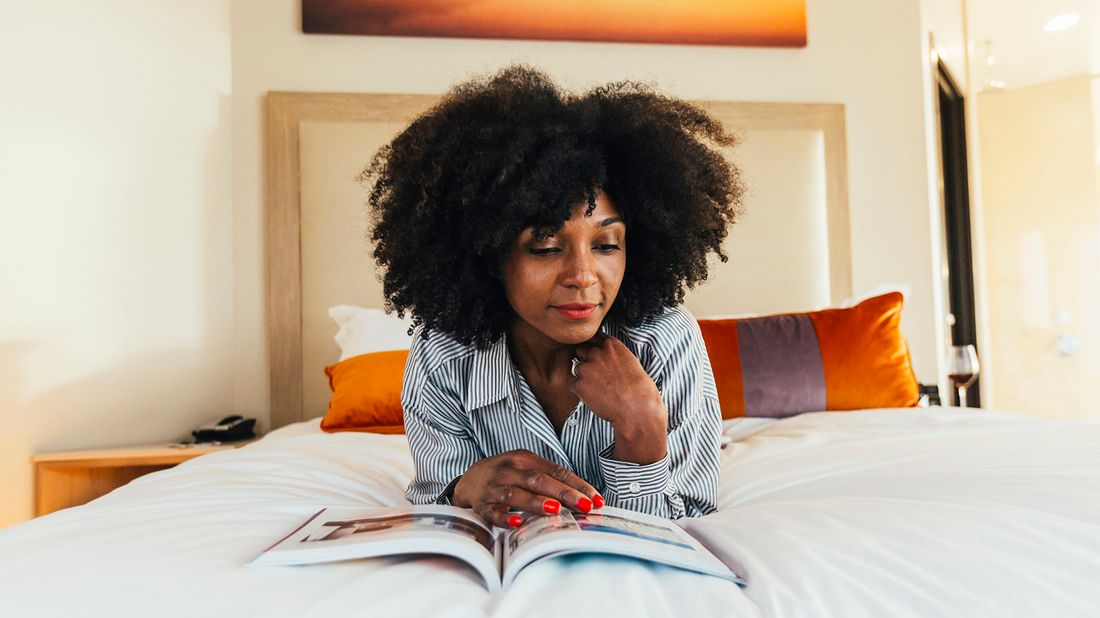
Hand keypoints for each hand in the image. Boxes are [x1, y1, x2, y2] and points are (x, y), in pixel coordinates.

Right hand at [452, 450, 602, 527]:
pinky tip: (518, 522)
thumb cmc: (507, 475)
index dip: (577, 485)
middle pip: (538, 481)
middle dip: (564, 493)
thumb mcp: (526, 468)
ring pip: (516, 495)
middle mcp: (509, 470)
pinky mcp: (481, 505)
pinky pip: (493, 512)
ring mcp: (494, 487)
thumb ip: (550, 479)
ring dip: (536, 502)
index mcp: (524, 459)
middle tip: (584, 506)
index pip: (556, 471)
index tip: (595, 499)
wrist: (468, 479)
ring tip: (555, 510)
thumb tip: (583, 496)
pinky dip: (505, 517)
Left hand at [569, 332, 667, 432]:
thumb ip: (614, 356)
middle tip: (595, 373)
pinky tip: (593, 396)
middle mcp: (597, 353)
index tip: (595, 353)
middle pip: (581, 350)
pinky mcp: (579, 384)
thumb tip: (606, 359)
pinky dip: (579, 390)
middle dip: (586, 359)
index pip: (594, 337)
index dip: (593, 346)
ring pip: (577, 368)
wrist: (637, 409)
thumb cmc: (640, 390)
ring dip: (583, 376)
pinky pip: (572, 383)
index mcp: (611, 345)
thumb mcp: (631, 362)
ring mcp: (586, 368)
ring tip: (599, 389)